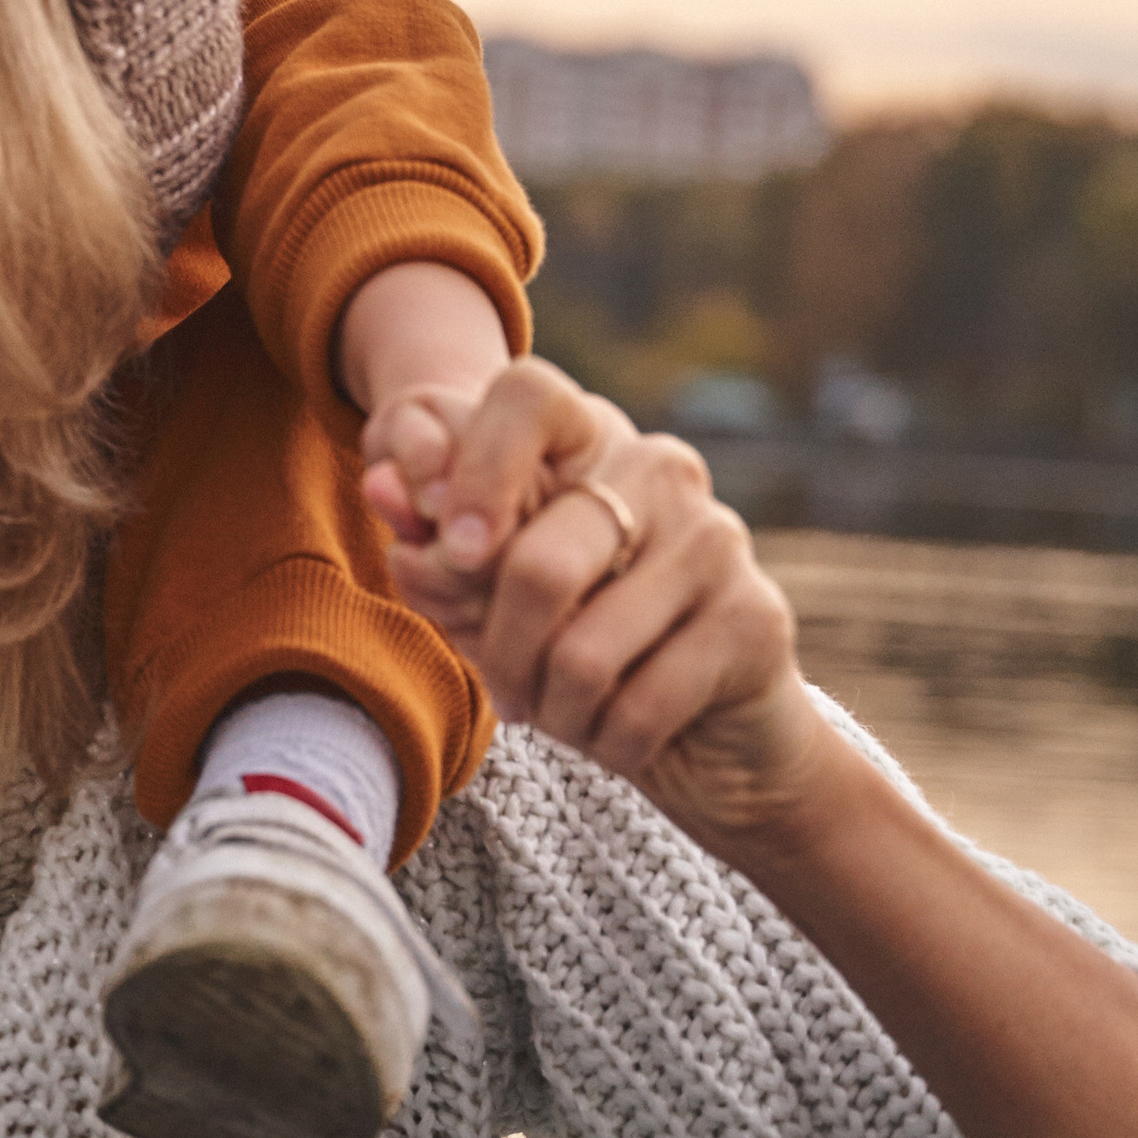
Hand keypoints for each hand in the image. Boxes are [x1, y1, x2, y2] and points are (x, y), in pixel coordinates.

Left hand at [383, 358, 831, 857]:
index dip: (473, 467)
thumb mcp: (494, 601)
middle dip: (501, 655)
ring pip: (582, 652)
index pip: (526, 394)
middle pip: (535, 563)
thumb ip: (438, 551)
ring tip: (567, 715)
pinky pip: (640, 705)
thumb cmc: (583, 650)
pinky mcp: (754, 618)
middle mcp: (660, 470)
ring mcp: (715, 539)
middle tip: (507, 692)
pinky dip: (607, 743)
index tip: (451, 550)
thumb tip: (384, 490)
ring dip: (555, 711)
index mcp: (590, 441)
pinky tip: (617, 738)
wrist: (714, 732)